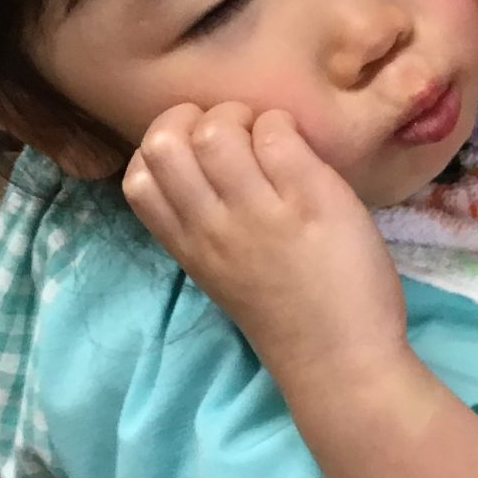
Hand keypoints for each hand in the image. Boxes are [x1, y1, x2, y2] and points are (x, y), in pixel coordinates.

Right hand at [123, 102, 406, 382]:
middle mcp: (213, 226)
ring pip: (215, 131)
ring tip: (271, 140)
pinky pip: (278, 133)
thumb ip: (208, 224)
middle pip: (161, 142)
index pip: (136, 178)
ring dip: (243, 118)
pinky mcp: (311, 200)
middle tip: (237, 137)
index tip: (201, 155)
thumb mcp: (225, 273)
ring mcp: (259, 214)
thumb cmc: (290, 313)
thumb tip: (210, 163)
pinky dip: (285, 126)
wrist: (341, 360)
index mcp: (189, 246)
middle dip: (195, 119)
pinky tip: (303, 152)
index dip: (163, 147)